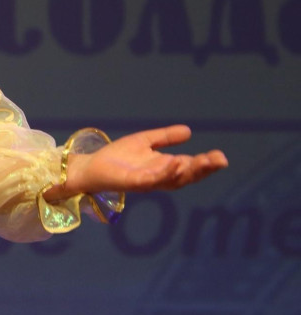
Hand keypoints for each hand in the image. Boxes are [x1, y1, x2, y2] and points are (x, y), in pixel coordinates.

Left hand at [48, 125, 227, 200]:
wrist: (92, 166)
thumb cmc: (118, 157)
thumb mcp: (145, 142)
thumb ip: (165, 137)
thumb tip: (188, 131)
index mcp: (164, 167)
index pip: (190, 167)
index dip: (206, 164)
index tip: (221, 157)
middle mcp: (159, 177)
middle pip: (187, 176)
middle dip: (204, 169)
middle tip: (220, 160)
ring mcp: (147, 181)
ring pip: (173, 180)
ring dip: (188, 171)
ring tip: (202, 161)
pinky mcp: (133, 183)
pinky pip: (152, 180)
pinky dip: (164, 173)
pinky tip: (174, 162)